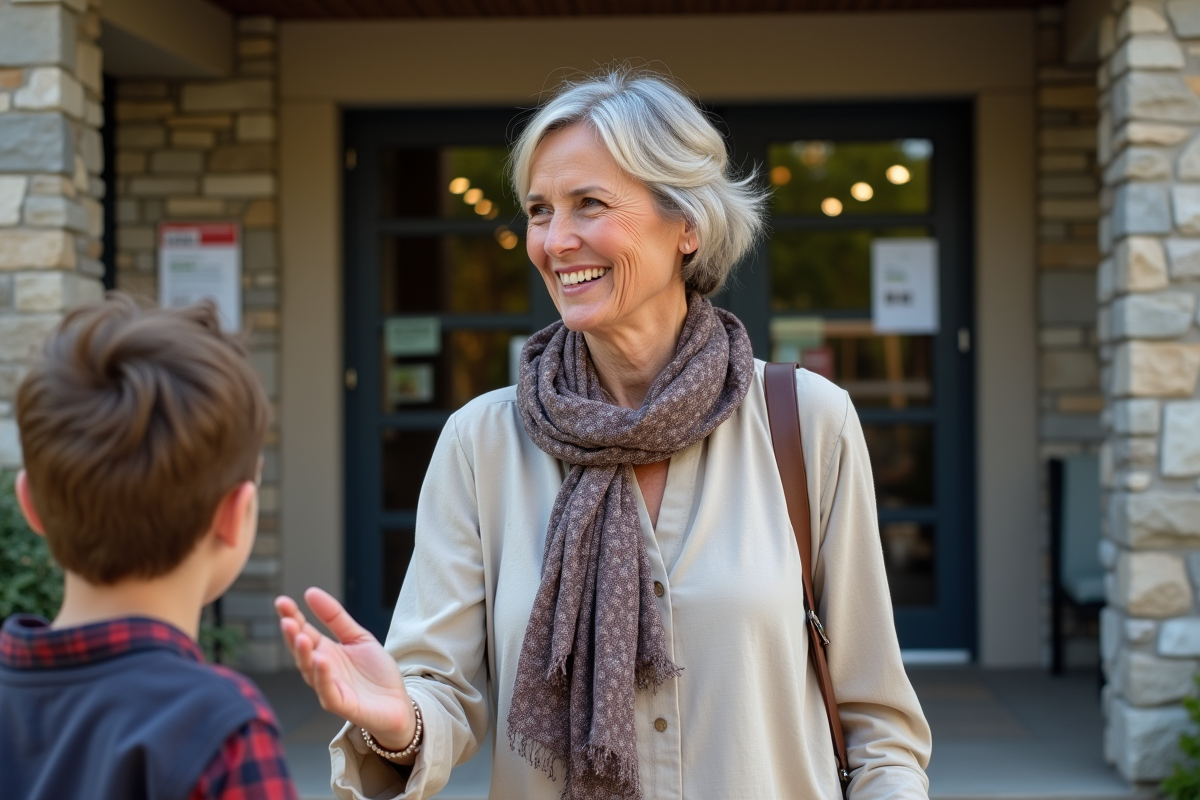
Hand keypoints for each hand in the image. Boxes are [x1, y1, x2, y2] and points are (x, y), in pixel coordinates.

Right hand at [275, 588, 415, 752]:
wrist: (398, 703)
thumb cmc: (376, 673)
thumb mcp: (358, 637)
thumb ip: (335, 617)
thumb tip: (310, 592)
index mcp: (324, 652)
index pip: (303, 632)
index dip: (292, 617)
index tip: (281, 601)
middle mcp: (321, 670)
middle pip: (301, 651)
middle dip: (292, 635)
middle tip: (286, 619)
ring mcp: (329, 687)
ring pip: (310, 671)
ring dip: (304, 654)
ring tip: (301, 636)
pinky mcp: (341, 704)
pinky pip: (328, 691)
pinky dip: (323, 676)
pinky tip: (321, 660)